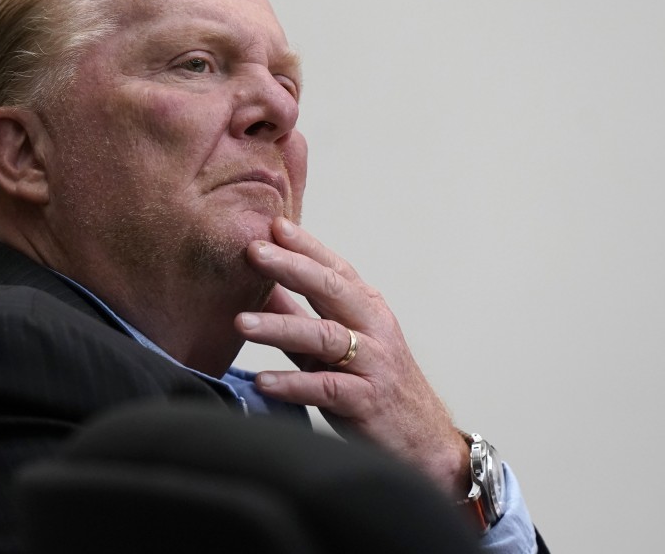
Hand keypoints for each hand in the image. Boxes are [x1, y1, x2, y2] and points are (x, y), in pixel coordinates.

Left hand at [236, 217, 469, 495]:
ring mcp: (372, 363)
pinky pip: (326, 388)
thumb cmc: (375, 385)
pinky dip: (293, 384)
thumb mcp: (337, 344)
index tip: (273, 225)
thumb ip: (300, 315)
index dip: (304, 245)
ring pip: (325, 336)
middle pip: (331, 289)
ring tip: (241, 322)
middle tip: (253, 251)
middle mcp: (374, 328)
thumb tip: (260, 286)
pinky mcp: (366, 400)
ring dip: (280, 326)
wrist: (423, 440)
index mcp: (367, 308)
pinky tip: (264, 381)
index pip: (334, 268)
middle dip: (291, 267)